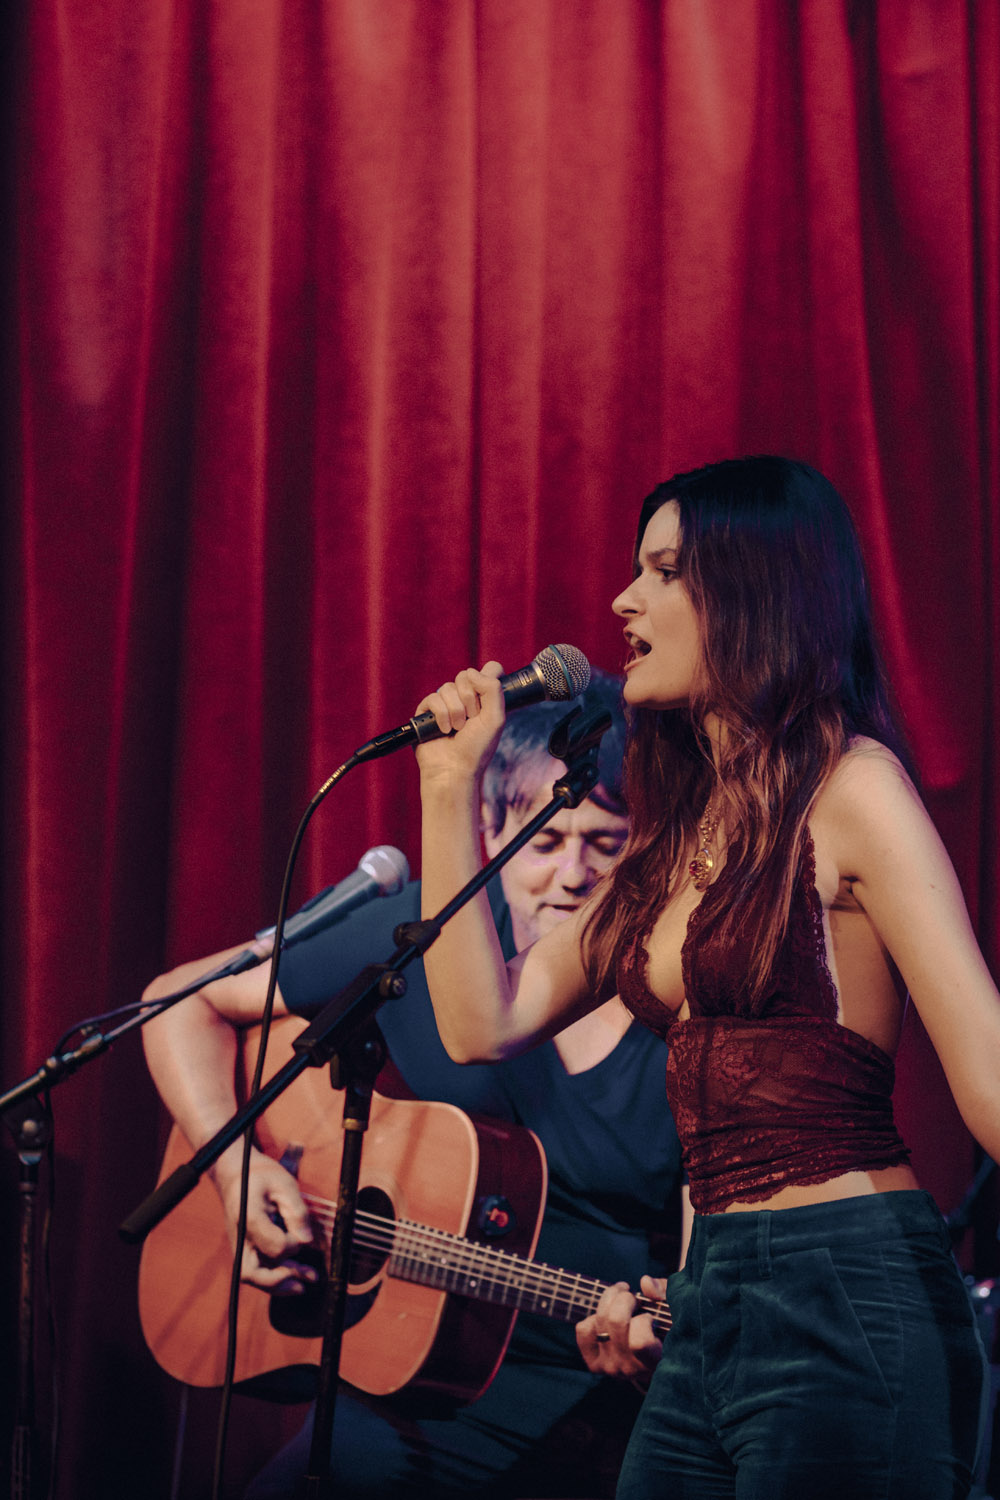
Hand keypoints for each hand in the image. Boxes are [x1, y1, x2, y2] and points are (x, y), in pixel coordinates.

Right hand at [213, 1148, 318, 1293]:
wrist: (236, 1172)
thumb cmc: (260, 1175)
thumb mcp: (284, 1183)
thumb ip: (297, 1211)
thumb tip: (307, 1241)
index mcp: (249, 1218)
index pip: (275, 1247)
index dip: (294, 1244)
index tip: (302, 1233)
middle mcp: (239, 1236)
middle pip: (253, 1273)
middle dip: (281, 1281)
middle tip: (306, 1281)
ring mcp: (239, 1244)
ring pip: (253, 1276)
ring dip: (279, 1284)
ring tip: (304, 1284)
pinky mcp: (243, 1247)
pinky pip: (255, 1269)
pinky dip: (273, 1277)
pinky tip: (292, 1276)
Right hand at [413, 662, 505, 784]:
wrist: (454, 769)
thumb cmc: (477, 748)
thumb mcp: (496, 718)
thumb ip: (493, 689)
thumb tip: (471, 672)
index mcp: (484, 697)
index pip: (490, 669)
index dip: (489, 676)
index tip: (488, 696)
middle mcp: (465, 697)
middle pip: (466, 675)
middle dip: (470, 699)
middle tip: (471, 720)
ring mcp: (445, 703)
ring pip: (447, 687)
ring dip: (456, 711)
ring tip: (457, 729)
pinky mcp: (427, 710)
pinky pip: (433, 698)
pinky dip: (441, 715)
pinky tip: (444, 730)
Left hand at [576, 1276, 667, 1381]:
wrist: (653, 1360)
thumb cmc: (667, 1328)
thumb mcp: (673, 1309)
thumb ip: (665, 1293)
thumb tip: (645, 1282)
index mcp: (656, 1362)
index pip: (640, 1342)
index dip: (644, 1320)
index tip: (651, 1317)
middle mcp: (631, 1369)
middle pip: (616, 1321)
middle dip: (626, 1298)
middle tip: (634, 1299)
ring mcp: (611, 1368)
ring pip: (600, 1320)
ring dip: (611, 1300)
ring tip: (621, 1300)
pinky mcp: (595, 1363)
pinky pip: (584, 1330)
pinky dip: (593, 1318)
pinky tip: (607, 1319)